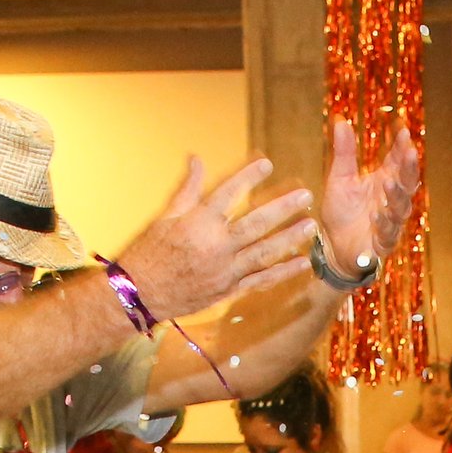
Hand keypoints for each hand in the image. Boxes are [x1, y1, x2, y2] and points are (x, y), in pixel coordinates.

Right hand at [119, 153, 312, 323]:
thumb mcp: (166, 216)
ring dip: (290, 238)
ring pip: (264, 252)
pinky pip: (261, 280)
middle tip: (306, 196)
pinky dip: (283, 272)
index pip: (228, 193)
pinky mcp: (228, 289)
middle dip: (283, 208)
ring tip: (311, 226)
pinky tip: (302, 263)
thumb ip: (189, 189)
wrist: (140, 292)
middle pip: (256, 223)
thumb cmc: (150, 251)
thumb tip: (197, 159)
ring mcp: (224, 270)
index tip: (267, 163)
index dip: (248, 177)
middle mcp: (215, 245)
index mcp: (198, 223)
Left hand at [316, 118, 422, 275]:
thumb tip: (340, 119)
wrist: (333, 248)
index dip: (402, 146)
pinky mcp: (382, 243)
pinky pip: (387, 233)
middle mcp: (391, 201)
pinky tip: (376, 214)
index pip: (398, 161)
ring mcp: (390, 222)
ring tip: (389, 182)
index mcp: (384, 181)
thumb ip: (344, 152)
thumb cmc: (341, 213)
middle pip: (407, 182)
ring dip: (396, 195)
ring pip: (400, 208)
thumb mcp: (339, 178)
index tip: (403, 129)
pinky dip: (382, 223)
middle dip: (409, 168)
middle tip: (410, 151)